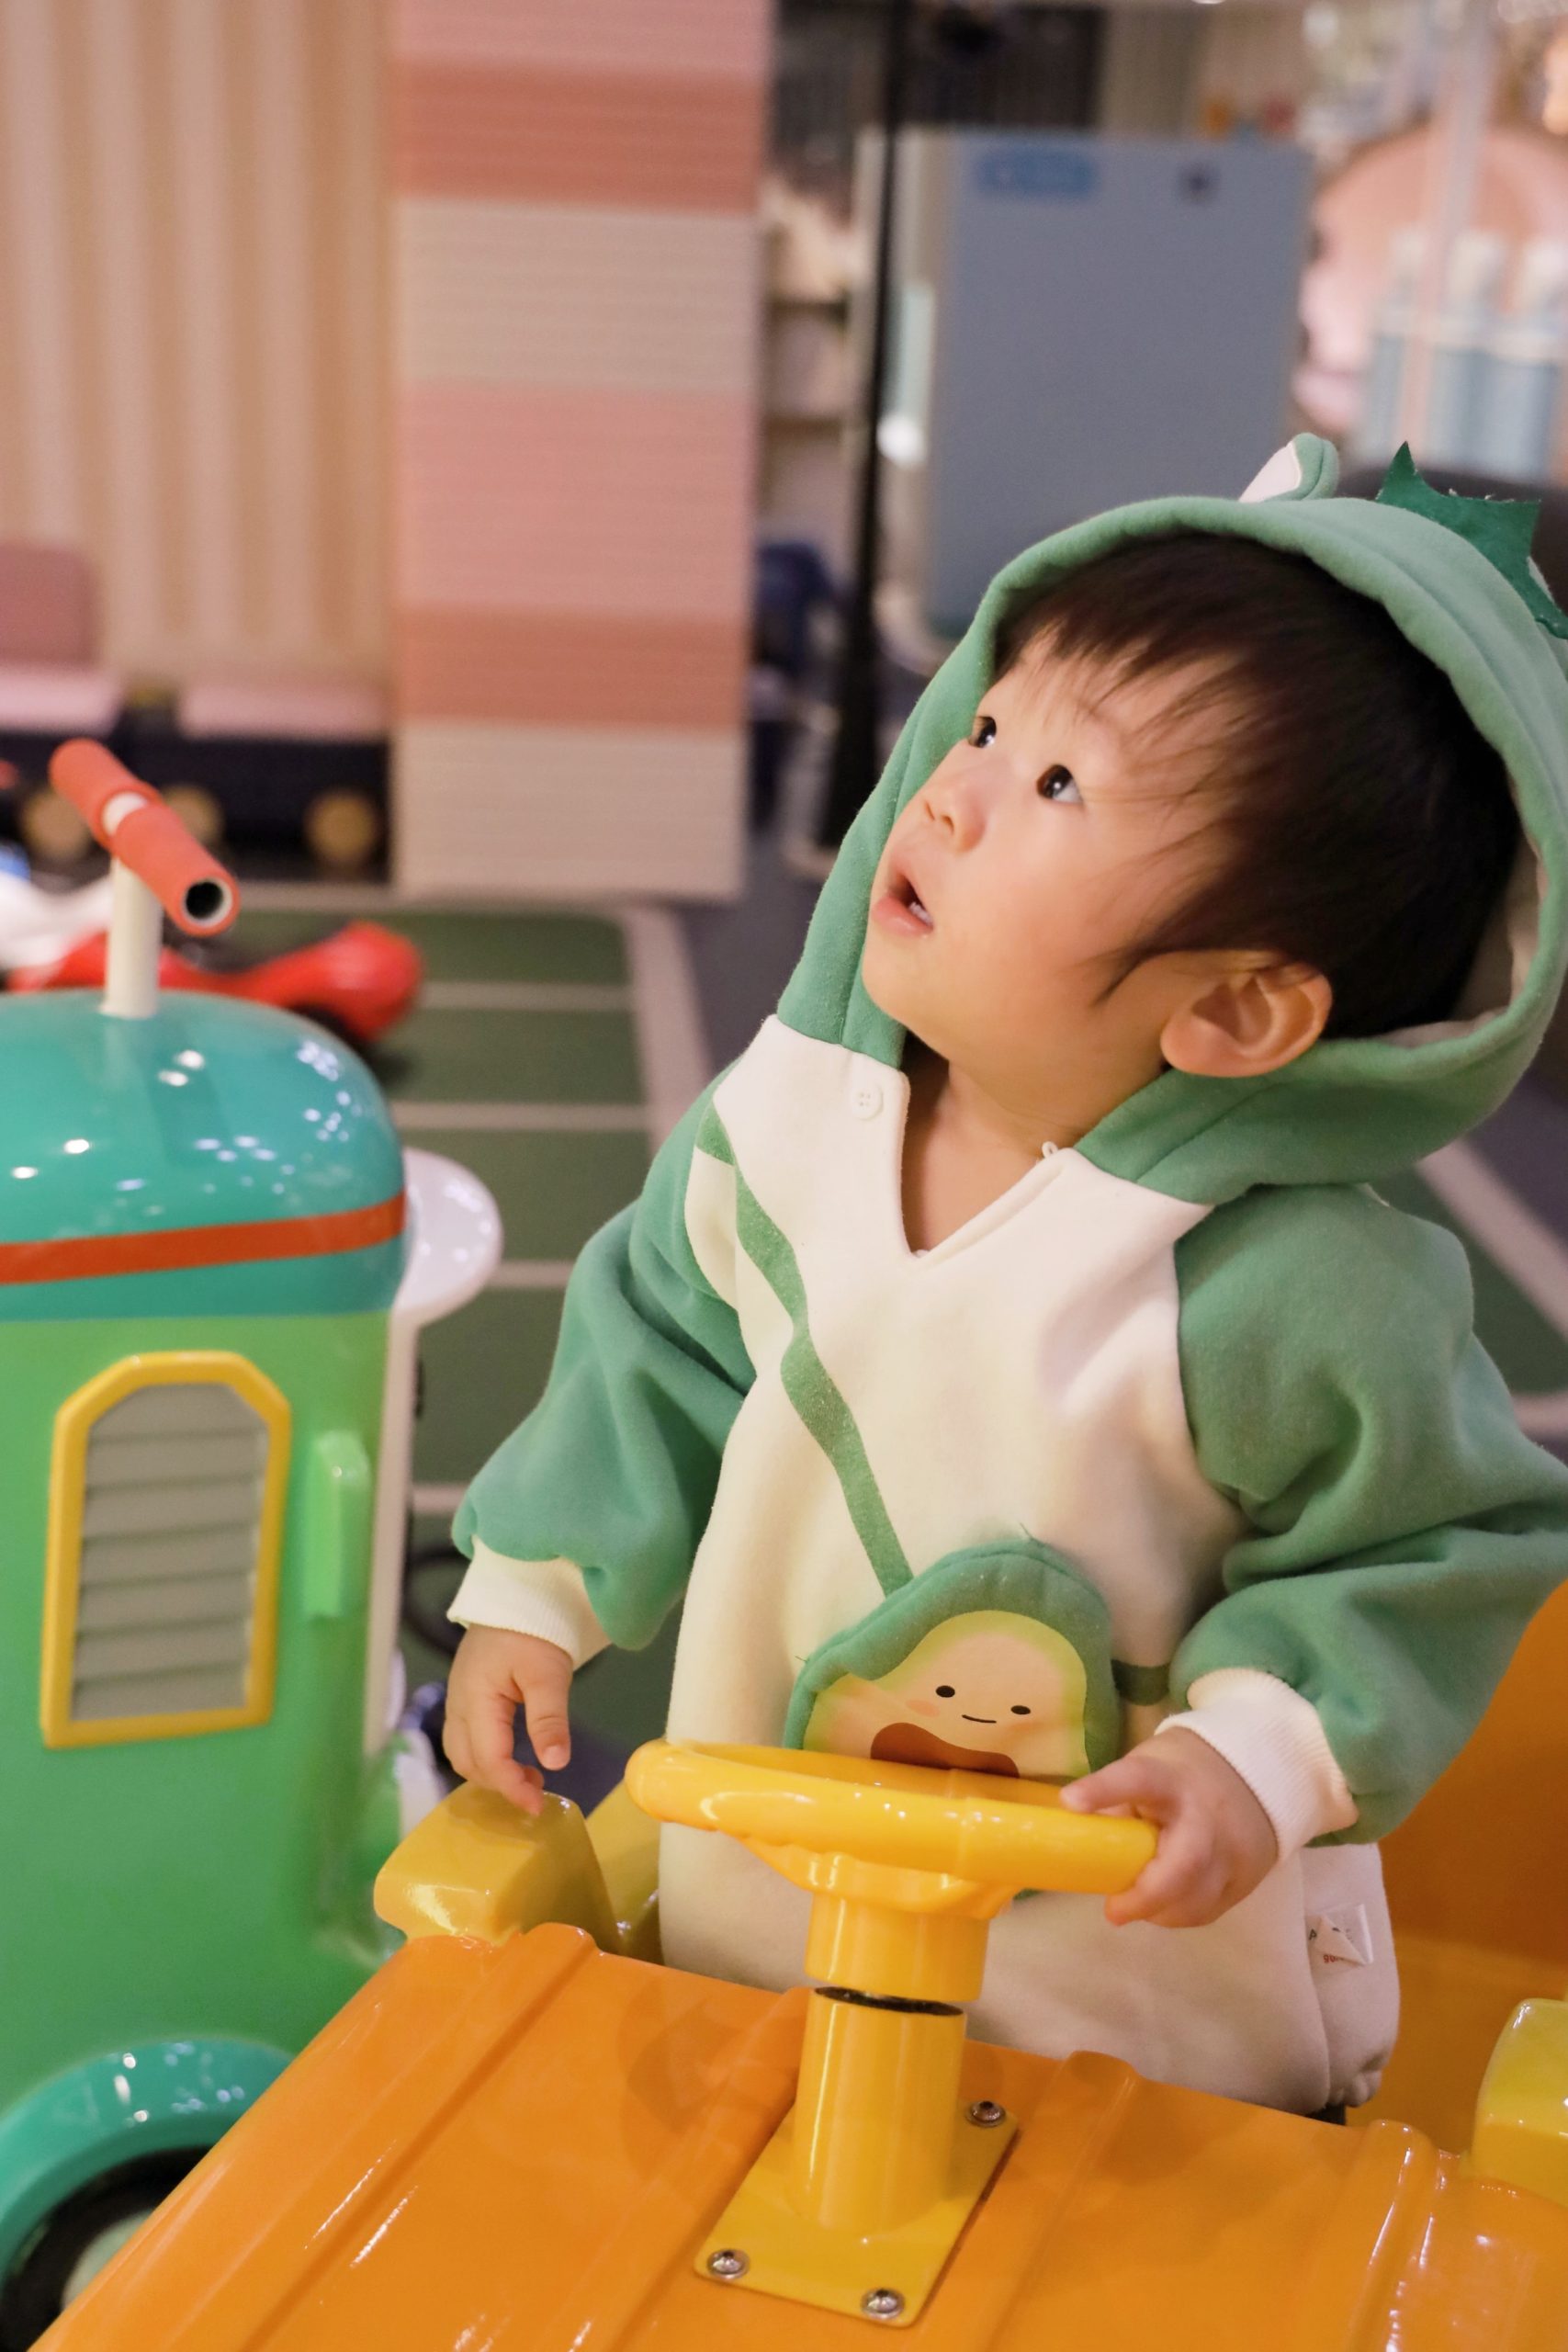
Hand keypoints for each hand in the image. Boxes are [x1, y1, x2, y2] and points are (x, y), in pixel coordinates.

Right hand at [444, 1627, 573, 1816]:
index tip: (537, 1805)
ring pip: (462, 1753)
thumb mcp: (548, 1674)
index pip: (487, 1758)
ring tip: (529, 1776)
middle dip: (499, 1784)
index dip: (511, 1787)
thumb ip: (549, 1719)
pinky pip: (466, 1739)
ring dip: (491, 1773)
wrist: (516, 1595)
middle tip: (537, 1790)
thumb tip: (555, 1763)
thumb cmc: (533, 1631)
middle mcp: (458, 1704)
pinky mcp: (465, 1696)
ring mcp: (458, 1700)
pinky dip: (487, 1757)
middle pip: (467, 1761)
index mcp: (475, 1699)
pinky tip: (515, 1757)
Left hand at [1059, 1728, 1277, 1927]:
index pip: (1136, 1780)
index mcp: (1169, 1780)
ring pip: (1198, 1899)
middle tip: (1114, 1910)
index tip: (1071, 1802)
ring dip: (1159, 1911)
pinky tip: (1165, 1903)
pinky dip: (1179, 1913)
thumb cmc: (1180, 1775)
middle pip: (1185, 1862)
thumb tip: (1082, 1846)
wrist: (1253, 1774)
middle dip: (1146, 1894)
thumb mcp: (1148, 1769)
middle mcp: (1206, 1816)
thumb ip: (1119, 1803)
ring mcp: (1233, 1851)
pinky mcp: (1246, 1880)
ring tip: (1136, 1904)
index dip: (1103, 1790)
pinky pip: (1208, 1910)